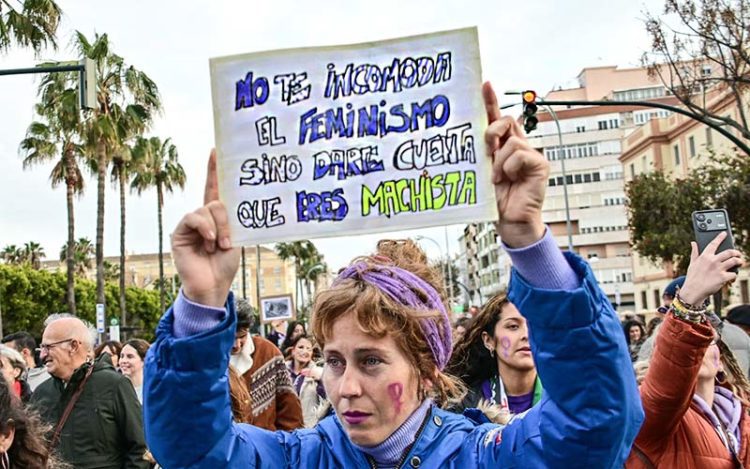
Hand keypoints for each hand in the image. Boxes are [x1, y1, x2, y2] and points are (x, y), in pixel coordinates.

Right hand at [171, 150, 239, 306]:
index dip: (214, 170)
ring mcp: (190, 223)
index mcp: (217, 217)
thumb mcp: (235, 239)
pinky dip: (205, 229)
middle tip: (228, 242)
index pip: (215, 189)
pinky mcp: (180, 231)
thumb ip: (231, 219)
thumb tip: (230, 204)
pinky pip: (194, 218)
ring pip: (207, 210)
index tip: (216, 150)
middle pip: (216, 202)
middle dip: (226, 221)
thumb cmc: (225, 265)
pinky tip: (209, 242)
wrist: (213, 286)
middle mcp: (203, 217)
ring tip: (218, 246)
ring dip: (217, 228)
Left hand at [482, 82, 548, 247]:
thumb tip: (473, 137)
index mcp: (501, 146)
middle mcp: (517, 146)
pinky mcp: (540, 164)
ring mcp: (530, 154)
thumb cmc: (494, 200)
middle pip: (506, 120)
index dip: (491, 101)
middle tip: (487, 150)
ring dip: (499, 160)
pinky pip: (521, 153)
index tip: (484, 84)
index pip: (496, 118)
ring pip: (512, 140)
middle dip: (492, 131)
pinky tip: (510, 179)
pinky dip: (511, 166)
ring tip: (498, 178)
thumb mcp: (483, 172)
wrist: (509, 222)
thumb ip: (482, 153)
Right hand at [679, 232, 742, 305]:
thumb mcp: (692, 263)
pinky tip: (731, 278)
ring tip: (740, 263)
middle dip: (736, 252)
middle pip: (729, 252)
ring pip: (734, 261)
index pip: (714, 244)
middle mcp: (712, 261)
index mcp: (704, 256)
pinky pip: (734, 274)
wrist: (693, 291)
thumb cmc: (692, 277)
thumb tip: (693, 243)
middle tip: (738, 254)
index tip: (724, 233)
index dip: (720, 237)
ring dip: (739, 262)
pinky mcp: (723, 277)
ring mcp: (718, 269)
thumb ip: (694, 252)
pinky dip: (734, 276)